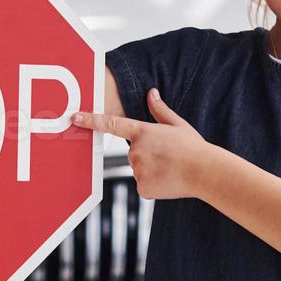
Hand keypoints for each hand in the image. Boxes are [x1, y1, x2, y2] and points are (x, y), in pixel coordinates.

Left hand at [71, 87, 211, 199]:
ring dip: (151, 170)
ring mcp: (138, 169)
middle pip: (133, 153)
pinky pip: (143, 184)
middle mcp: (136, 150)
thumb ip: (160, 110)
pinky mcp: (142, 187)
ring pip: (138, 170)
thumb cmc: (194, 148)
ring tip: (170, 168)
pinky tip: (168, 180)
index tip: (75, 117)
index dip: (91, 120)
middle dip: (146, 155)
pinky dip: (154, 184)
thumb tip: (151, 93)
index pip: (111, 124)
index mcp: (143, 132)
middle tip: (167, 156)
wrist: (205, 172)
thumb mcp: (178, 124)